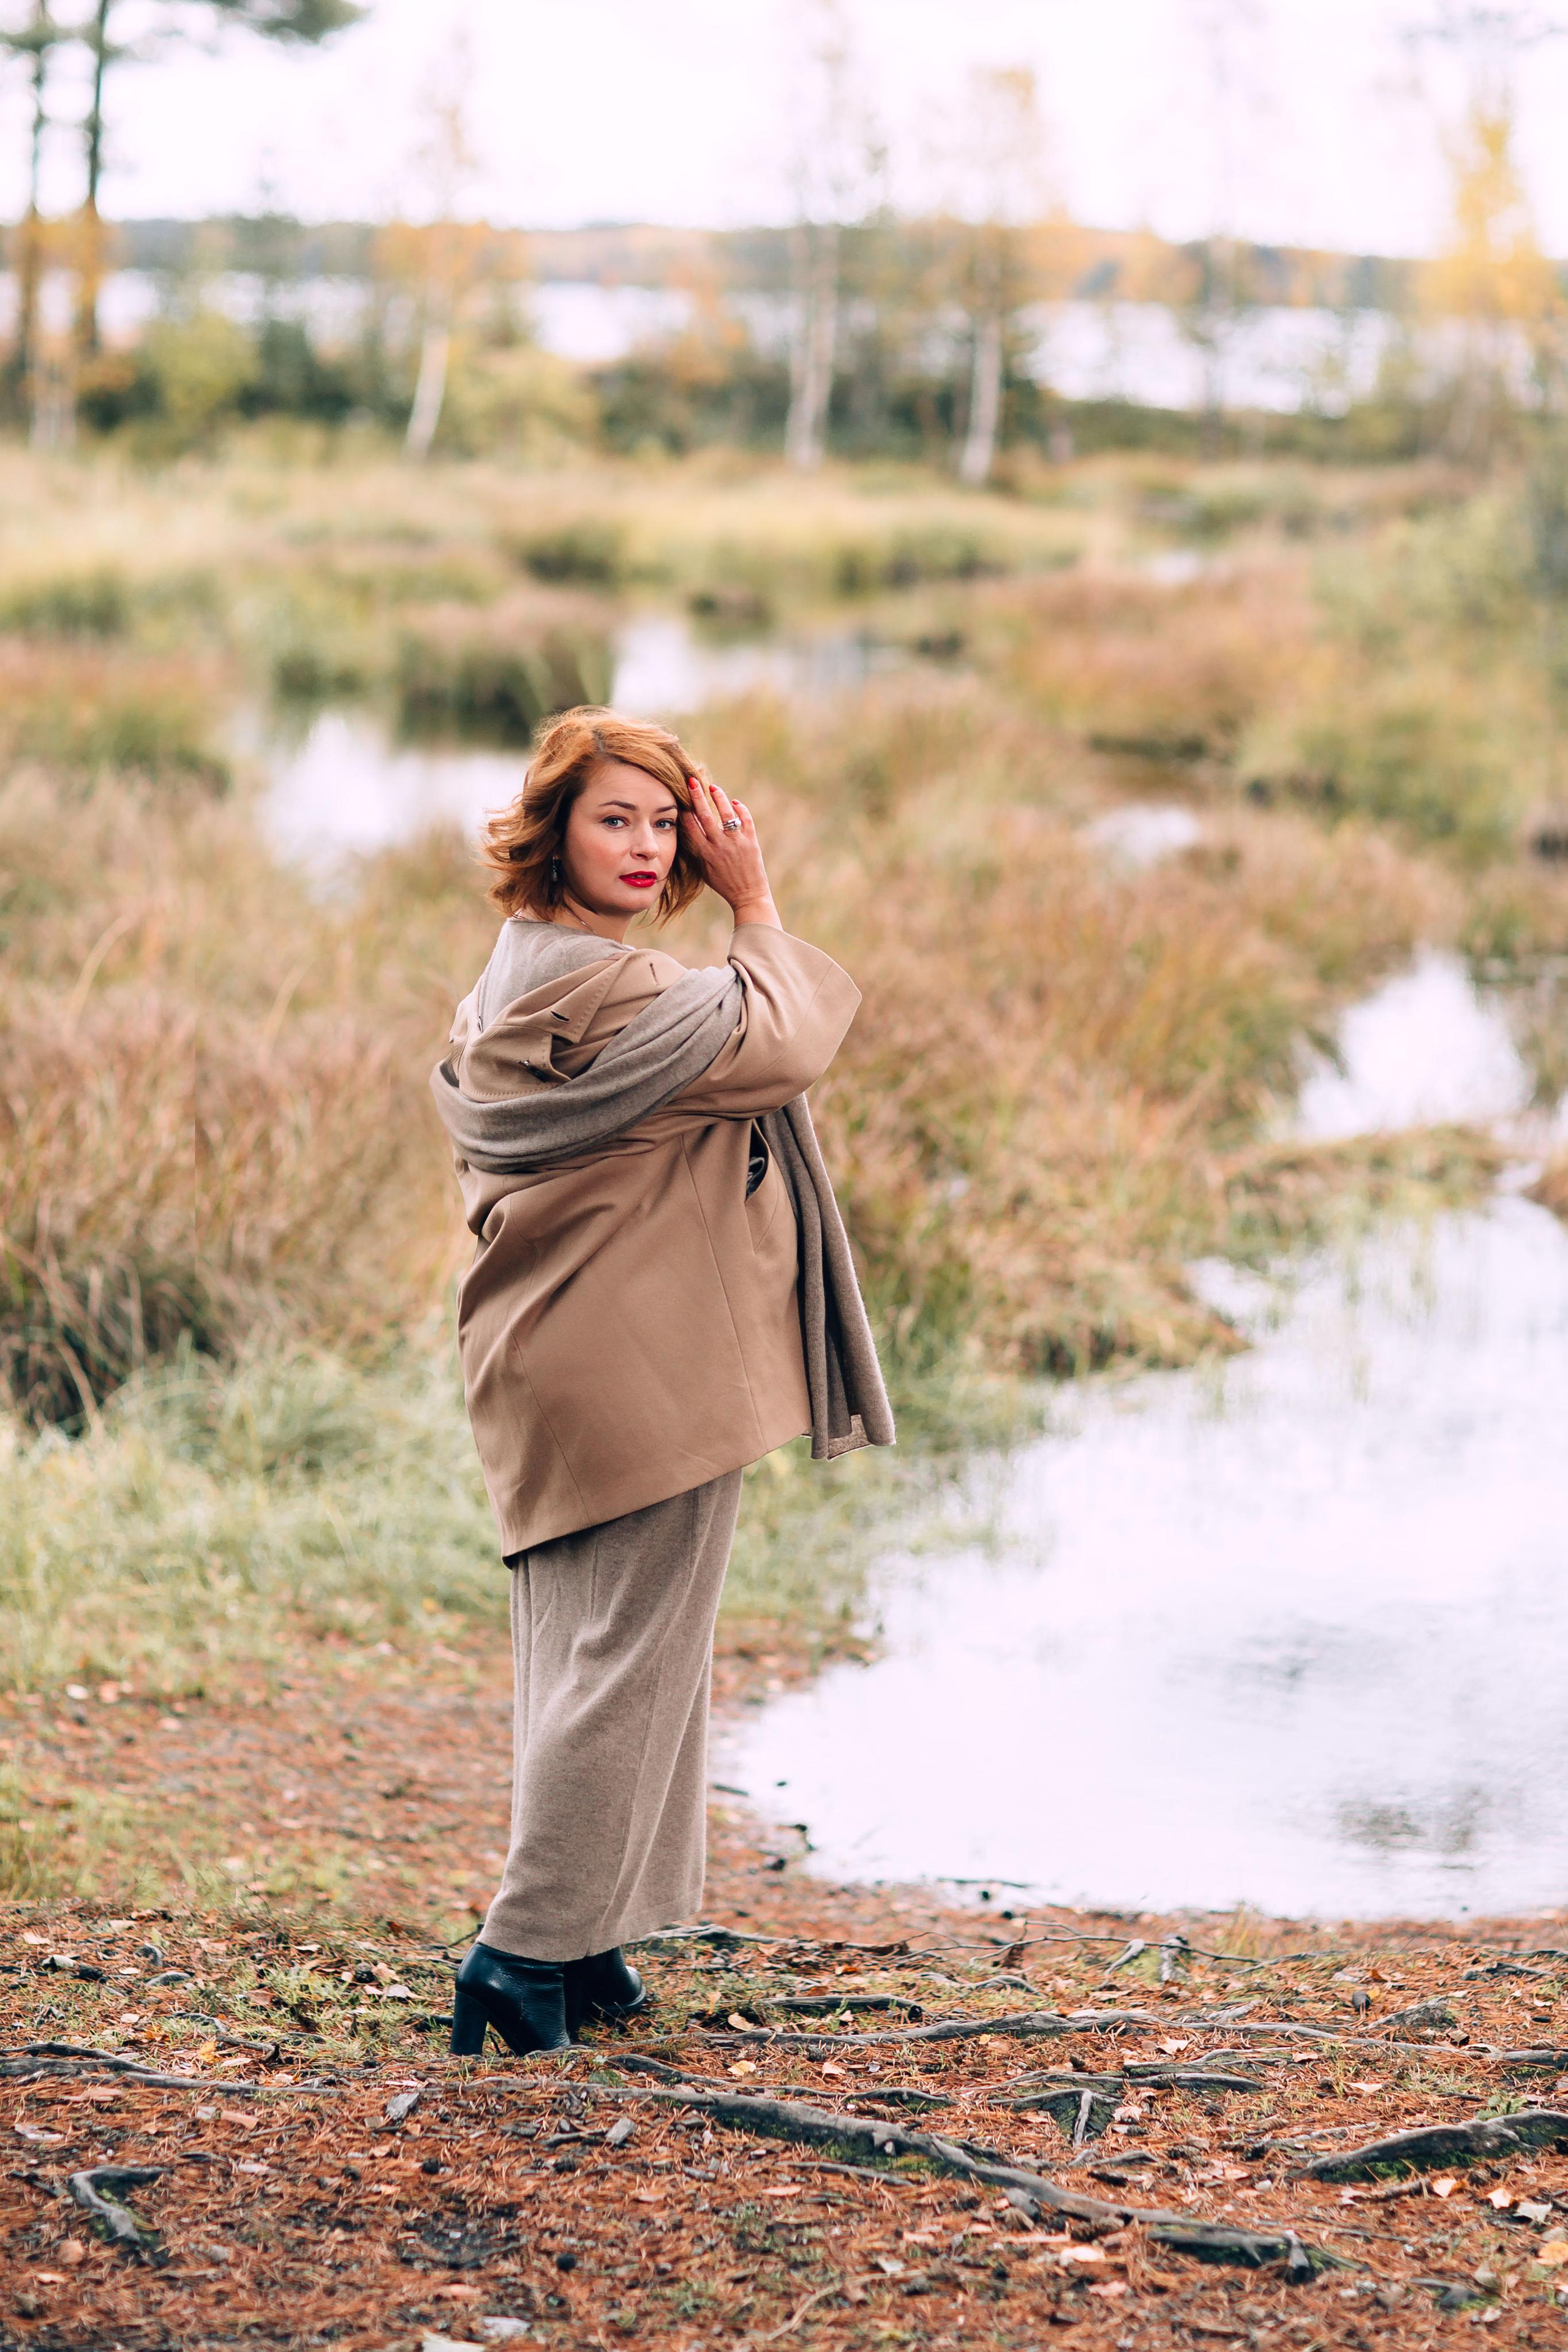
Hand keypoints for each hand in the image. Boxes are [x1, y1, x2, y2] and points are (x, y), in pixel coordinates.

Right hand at [680, 772, 779, 927]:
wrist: (748, 895)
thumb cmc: (724, 884)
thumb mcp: (704, 871)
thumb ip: (698, 852)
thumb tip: (690, 834)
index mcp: (706, 853)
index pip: (692, 827)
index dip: (685, 812)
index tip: (681, 800)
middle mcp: (720, 846)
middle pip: (705, 816)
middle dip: (697, 797)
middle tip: (691, 781)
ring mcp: (736, 842)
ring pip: (726, 814)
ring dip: (719, 798)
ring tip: (714, 788)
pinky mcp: (751, 841)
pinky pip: (746, 820)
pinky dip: (741, 809)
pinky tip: (735, 803)